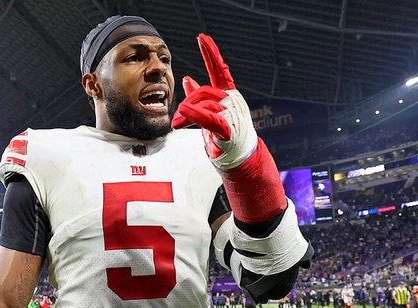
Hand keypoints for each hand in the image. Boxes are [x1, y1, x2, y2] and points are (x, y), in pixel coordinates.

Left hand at [172, 34, 256, 168]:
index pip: (219, 70)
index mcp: (229, 95)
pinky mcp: (228, 129)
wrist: (241, 158)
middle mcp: (233, 100)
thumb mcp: (210, 112)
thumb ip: (199, 96)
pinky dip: (195, 115)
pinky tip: (185, 112)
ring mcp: (232, 114)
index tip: (202, 38)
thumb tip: (187, 78)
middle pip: (204, 92)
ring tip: (178, 125)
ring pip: (204, 105)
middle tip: (176, 121)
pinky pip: (208, 118)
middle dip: (187, 104)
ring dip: (187, 115)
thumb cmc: (225, 136)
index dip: (211, 54)